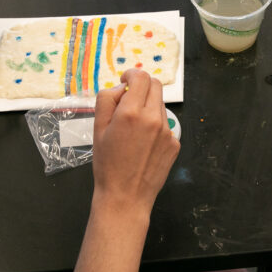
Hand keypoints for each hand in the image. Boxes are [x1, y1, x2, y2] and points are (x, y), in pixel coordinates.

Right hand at [91, 69, 179, 217]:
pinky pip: (165, 125)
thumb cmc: (107, 164)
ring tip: (133, 128)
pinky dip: (155, 126)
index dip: (131, 74)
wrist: (125, 196)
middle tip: (129, 98)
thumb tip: (121, 87)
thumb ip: (107, 100)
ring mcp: (167, 131)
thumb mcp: (97, 129)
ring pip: (160, 105)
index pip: (140, 77)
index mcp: (131, 113)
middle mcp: (153, 118)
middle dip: (142, 86)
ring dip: (148, 106)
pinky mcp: (174, 144)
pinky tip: (143, 143)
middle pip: (155, 86)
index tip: (125, 80)